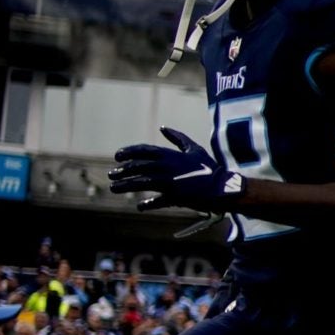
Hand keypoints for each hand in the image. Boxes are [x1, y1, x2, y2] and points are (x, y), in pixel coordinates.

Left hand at [110, 128, 244, 213]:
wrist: (223, 187)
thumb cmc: (209, 168)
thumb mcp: (194, 149)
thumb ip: (178, 138)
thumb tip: (163, 128)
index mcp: (170, 155)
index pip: (143, 151)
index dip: (128, 152)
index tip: (117, 157)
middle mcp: (166, 167)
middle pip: (138, 167)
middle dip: (122, 170)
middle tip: (112, 174)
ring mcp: (169, 182)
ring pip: (140, 182)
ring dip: (125, 185)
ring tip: (115, 188)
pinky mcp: (174, 196)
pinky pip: (157, 201)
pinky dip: (148, 204)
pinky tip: (140, 206)